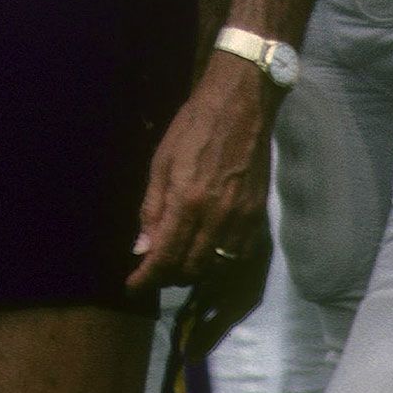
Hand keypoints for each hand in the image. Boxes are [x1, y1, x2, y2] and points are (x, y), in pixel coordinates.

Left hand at [130, 51, 275, 310]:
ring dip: (193, 274)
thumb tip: (141, 250)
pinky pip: (239, 258)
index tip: (132, 286)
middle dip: (168, 278)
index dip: (146, 278)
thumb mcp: (160, 162)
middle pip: (191, 270)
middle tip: (152, 272)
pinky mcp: (259, 218)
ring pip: (216, 270)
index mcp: (188, 201)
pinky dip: (219, 266)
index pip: (165, 257)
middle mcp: (218, 217)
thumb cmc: (193, 127)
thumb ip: (152, 209)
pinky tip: (206, 256)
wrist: (241, 106)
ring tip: (176, 265)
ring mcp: (243, 220)